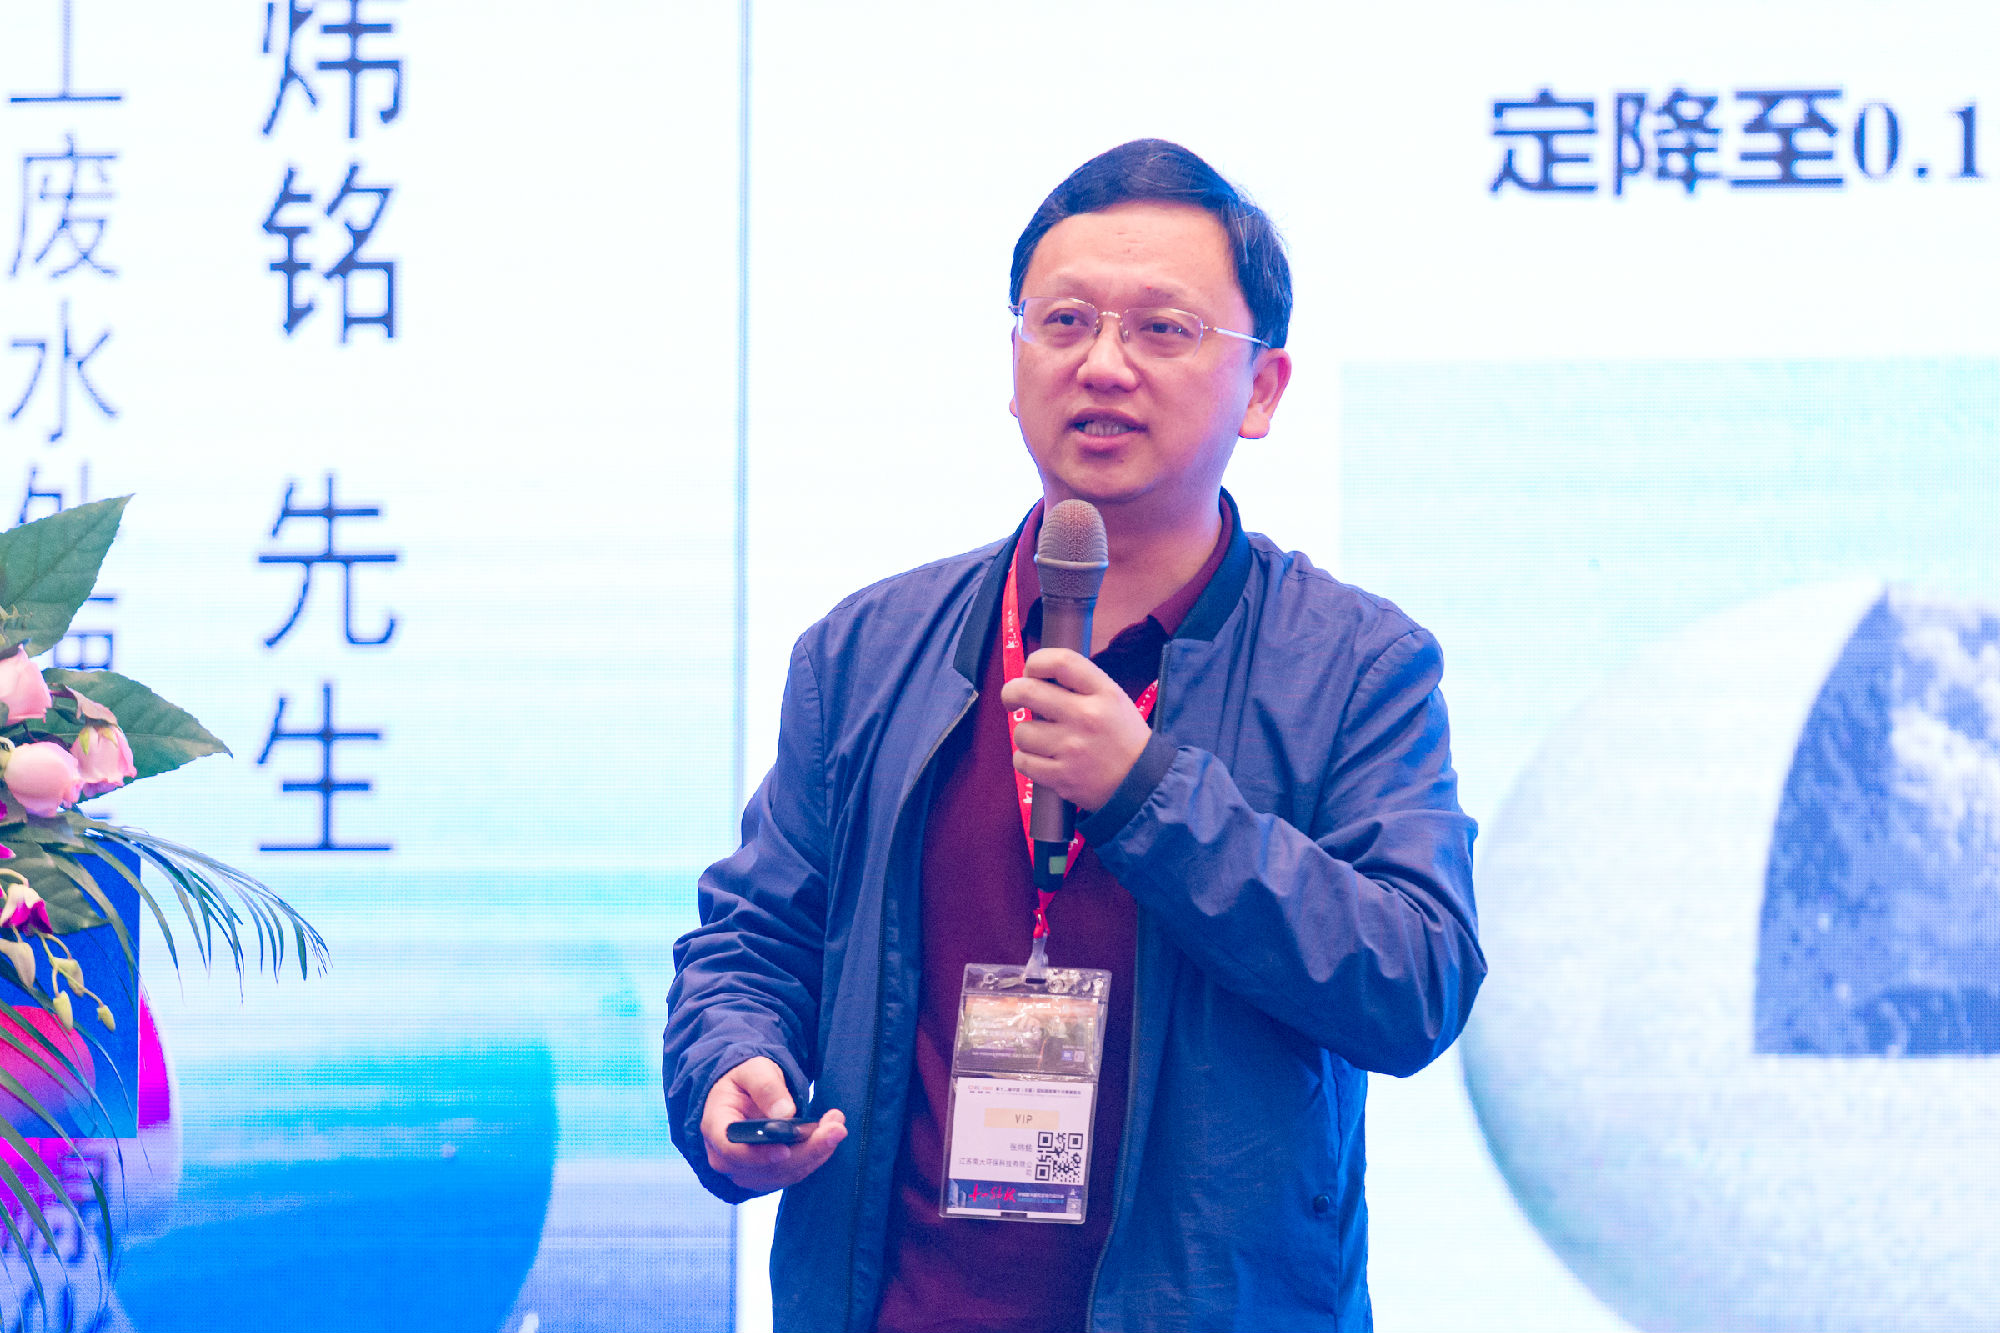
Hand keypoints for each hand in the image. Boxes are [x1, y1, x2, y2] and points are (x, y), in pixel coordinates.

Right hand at [700, 1056, 847, 1193]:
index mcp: (716, 1126)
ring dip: (815, 1153)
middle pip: (766, 1167)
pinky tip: (828, 1136)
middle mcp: (726, 1156)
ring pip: (784, 1173)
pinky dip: (814, 1156)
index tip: (786, 1148)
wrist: (746, 1092)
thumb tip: (785, 1113)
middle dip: (806, 1150)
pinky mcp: (766, 1175)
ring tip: (836, 1125)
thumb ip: (766, 1087)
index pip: (732, 1150)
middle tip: (836, 1128)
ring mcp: (745, 1170)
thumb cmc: (745, 1080)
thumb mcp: (753, 1070)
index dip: (758, 1155)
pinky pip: (792, 1173)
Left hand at [999, 648, 1151, 812]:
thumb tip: (1034, 676)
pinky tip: (1040, 759)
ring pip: (1022, 731)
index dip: (1035, 662)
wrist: (1143, 783)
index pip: (1060, 661)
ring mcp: (1073, 748)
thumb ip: (1079, 685)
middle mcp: (1087, 717)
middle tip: (1013, 700)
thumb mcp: (1113, 699)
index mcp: (1103, 692)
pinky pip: (1022, 762)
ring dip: (1025, 734)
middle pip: (1027, 691)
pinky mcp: (1062, 777)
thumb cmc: (1121, 737)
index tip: (1030, 672)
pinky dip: (1025, 760)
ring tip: (1041, 740)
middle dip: (1011, 693)